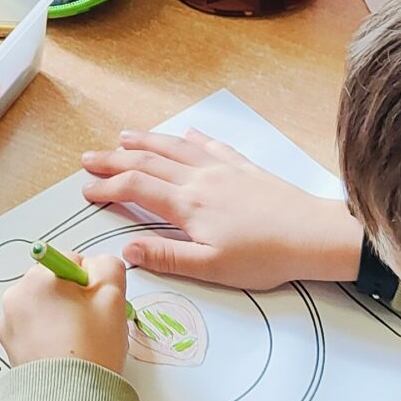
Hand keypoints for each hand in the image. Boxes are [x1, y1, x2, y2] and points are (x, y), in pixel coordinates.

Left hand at [0, 249, 131, 372]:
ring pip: (42, 306)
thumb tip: (96, 265)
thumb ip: (107, 266)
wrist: (70, 399)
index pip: (71, 260)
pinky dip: (44, 335)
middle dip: (71, 298)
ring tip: (76, 343)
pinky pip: (30, 328)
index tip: (96, 304)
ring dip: (57, 316)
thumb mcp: (113, 296)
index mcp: (39, 278)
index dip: (90, 282)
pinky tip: (61, 352)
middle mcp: (16, 295)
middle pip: (53, 283)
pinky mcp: (7, 344)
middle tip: (89, 325)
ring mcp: (8, 321)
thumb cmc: (91, 348)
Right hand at [80, 128, 362, 288]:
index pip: (136, 189)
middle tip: (88, 159)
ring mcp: (222, 168)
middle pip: (147, 162)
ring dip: (145, 141)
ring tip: (123, 136)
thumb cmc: (265, 256)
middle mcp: (199, 179)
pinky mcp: (243, 167)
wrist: (313, 235)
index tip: (87, 189)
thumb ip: (167, 257)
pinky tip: (186, 132)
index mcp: (188, 205)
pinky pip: (211, 145)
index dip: (107, 187)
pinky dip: (192, 137)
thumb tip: (125, 249)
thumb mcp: (212, 267)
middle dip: (114, 159)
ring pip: (174, 148)